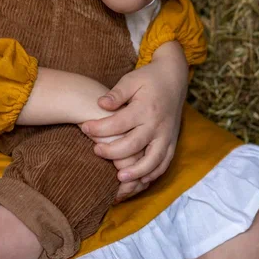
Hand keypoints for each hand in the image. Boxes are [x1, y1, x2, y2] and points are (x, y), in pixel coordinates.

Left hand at [80, 42, 187, 198]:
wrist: (174, 78)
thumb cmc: (148, 79)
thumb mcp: (131, 79)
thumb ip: (117, 93)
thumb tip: (100, 103)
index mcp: (145, 108)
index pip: (119, 122)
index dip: (99, 128)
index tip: (84, 128)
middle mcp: (157, 124)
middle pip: (134, 145)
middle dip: (113, 152)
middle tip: (96, 152)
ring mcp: (166, 135)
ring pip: (153, 161)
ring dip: (137, 173)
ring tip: (119, 178)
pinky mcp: (172, 142)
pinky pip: (165, 163)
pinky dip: (153, 174)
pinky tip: (140, 181)